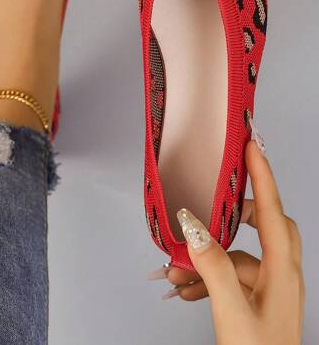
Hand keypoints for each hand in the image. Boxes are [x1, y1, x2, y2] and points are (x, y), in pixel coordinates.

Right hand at [149, 141, 304, 344]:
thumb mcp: (232, 312)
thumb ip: (213, 267)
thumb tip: (194, 229)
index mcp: (282, 272)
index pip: (271, 210)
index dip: (262, 175)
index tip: (251, 147)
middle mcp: (281, 275)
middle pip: (263, 225)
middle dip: (232, 216)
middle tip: (210, 207)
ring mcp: (270, 289)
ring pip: (238, 256)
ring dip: (207, 259)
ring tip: (176, 271)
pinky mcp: (257, 301)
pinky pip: (231, 277)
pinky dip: (207, 278)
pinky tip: (185, 289)